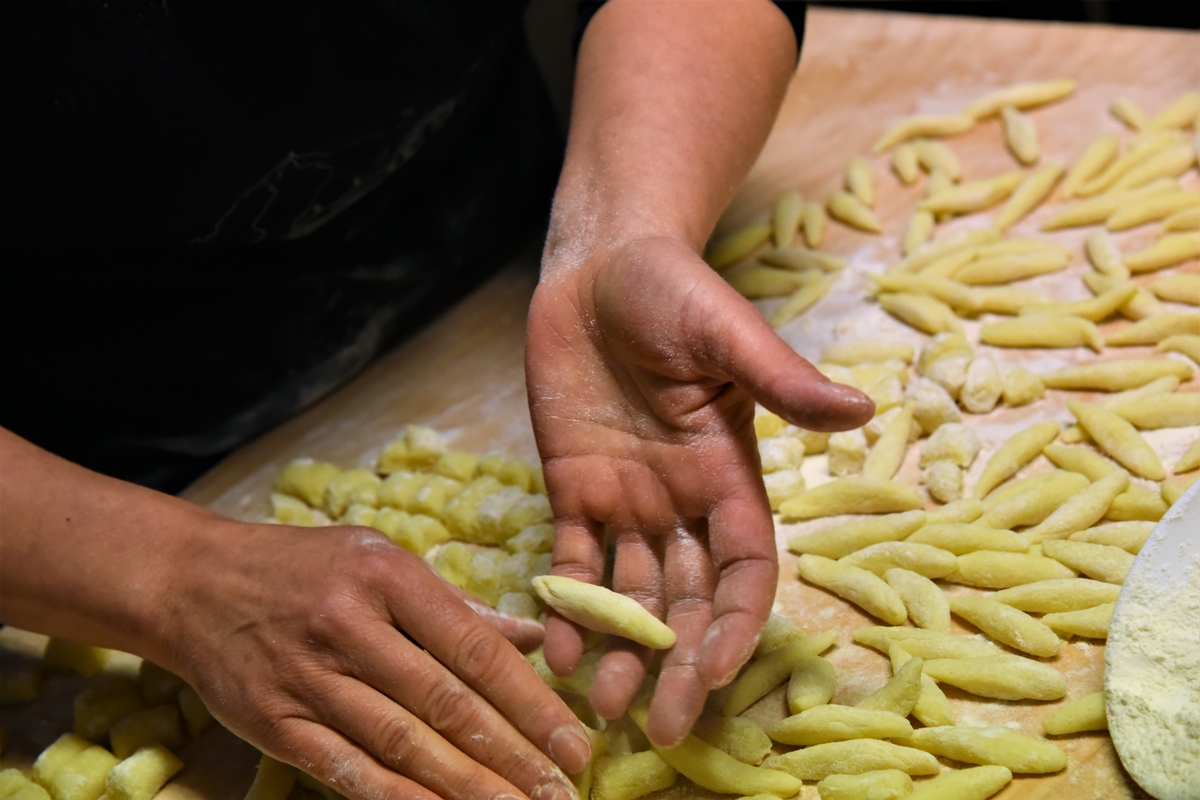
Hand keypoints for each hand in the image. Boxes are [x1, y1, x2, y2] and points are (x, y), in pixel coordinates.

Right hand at [160, 521, 589, 799]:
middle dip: (511, 755)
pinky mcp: (276, 723)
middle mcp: (351, 628)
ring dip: (466, 787)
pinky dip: (396, 798)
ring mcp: (310, 679)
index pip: (474, 649)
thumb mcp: (383, 559)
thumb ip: (457, 604)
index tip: (573, 742)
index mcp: (388, 578)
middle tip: (560, 792)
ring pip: (402, 744)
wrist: (195, 584)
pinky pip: (347, 770)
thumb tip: (533, 637)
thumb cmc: (306, 567)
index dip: (530, 702)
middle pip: (445, 704)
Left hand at [526, 236, 872, 745]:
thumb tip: (860, 408)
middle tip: (662, 728)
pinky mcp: (572, 486)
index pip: (746, 569)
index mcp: (728, 475)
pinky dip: (563, 606)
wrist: (601, 265)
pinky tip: (553, 649)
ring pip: (629, 594)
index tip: (716, 672)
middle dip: (679, 663)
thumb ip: (781, 378)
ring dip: (618, 651)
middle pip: (688, 601)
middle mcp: (681, 502)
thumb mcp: (728, 332)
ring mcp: (625, 500)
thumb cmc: (673, 290)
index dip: (737, 623)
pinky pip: (569, 560)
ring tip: (600, 705)